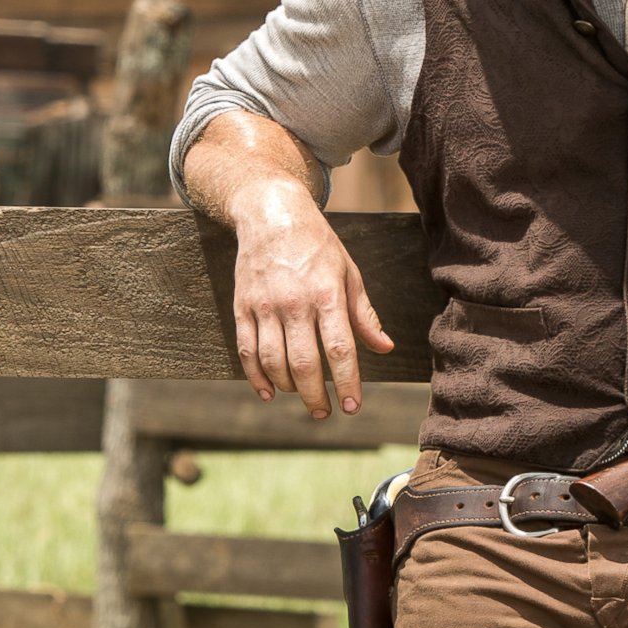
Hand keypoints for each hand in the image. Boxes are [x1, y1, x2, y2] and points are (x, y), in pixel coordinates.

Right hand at [230, 177, 394, 419]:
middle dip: (316, 396)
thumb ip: (364, 314)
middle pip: (304, 363)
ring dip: (288, 388)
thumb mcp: (348, 272)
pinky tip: (268, 392)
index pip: (340, 348)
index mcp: (326, 294)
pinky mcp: (242, 306)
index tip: (352, 406)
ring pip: (273, 361)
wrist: (271, 215)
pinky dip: (255, 376)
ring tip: (302, 397)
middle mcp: (294, 302)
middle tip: (325, 413)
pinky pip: (246, 350)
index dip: (346, 382)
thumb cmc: (317, 245)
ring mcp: (265, 305)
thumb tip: (385, 348)